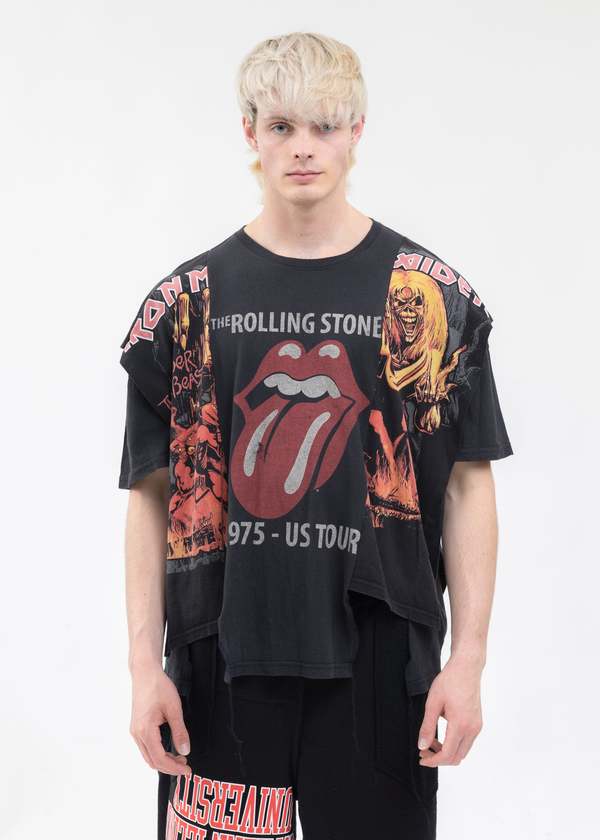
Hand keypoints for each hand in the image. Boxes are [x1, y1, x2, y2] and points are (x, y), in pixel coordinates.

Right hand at [129, 661, 191, 776]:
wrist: (144, 673)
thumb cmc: (158, 687)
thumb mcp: (174, 709)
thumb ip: (180, 731)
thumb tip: (185, 751)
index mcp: (145, 730)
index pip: (159, 759)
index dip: (174, 768)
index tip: (187, 770)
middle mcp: (136, 734)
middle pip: (152, 761)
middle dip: (169, 767)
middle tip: (186, 766)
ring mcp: (134, 731)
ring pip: (148, 756)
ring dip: (163, 761)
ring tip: (180, 758)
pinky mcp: (136, 727)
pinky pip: (146, 747)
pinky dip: (157, 753)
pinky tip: (169, 750)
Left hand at [416, 653, 483, 766]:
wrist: (467, 667)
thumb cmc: (449, 681)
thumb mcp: (433, 703)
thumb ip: (427, 726)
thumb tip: (422, 746)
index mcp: (460, 724)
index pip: (447, 754)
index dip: (433, 760)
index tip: (421, 758)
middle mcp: (472, 729)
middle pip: (457, 757)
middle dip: (439, 758)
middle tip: (423, 751)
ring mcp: (477, 726)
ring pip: (462, 751)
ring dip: (447, 751)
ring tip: (431, 741)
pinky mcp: (478, 722)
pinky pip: (466, 742)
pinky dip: (454, 744)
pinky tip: (442, 734)